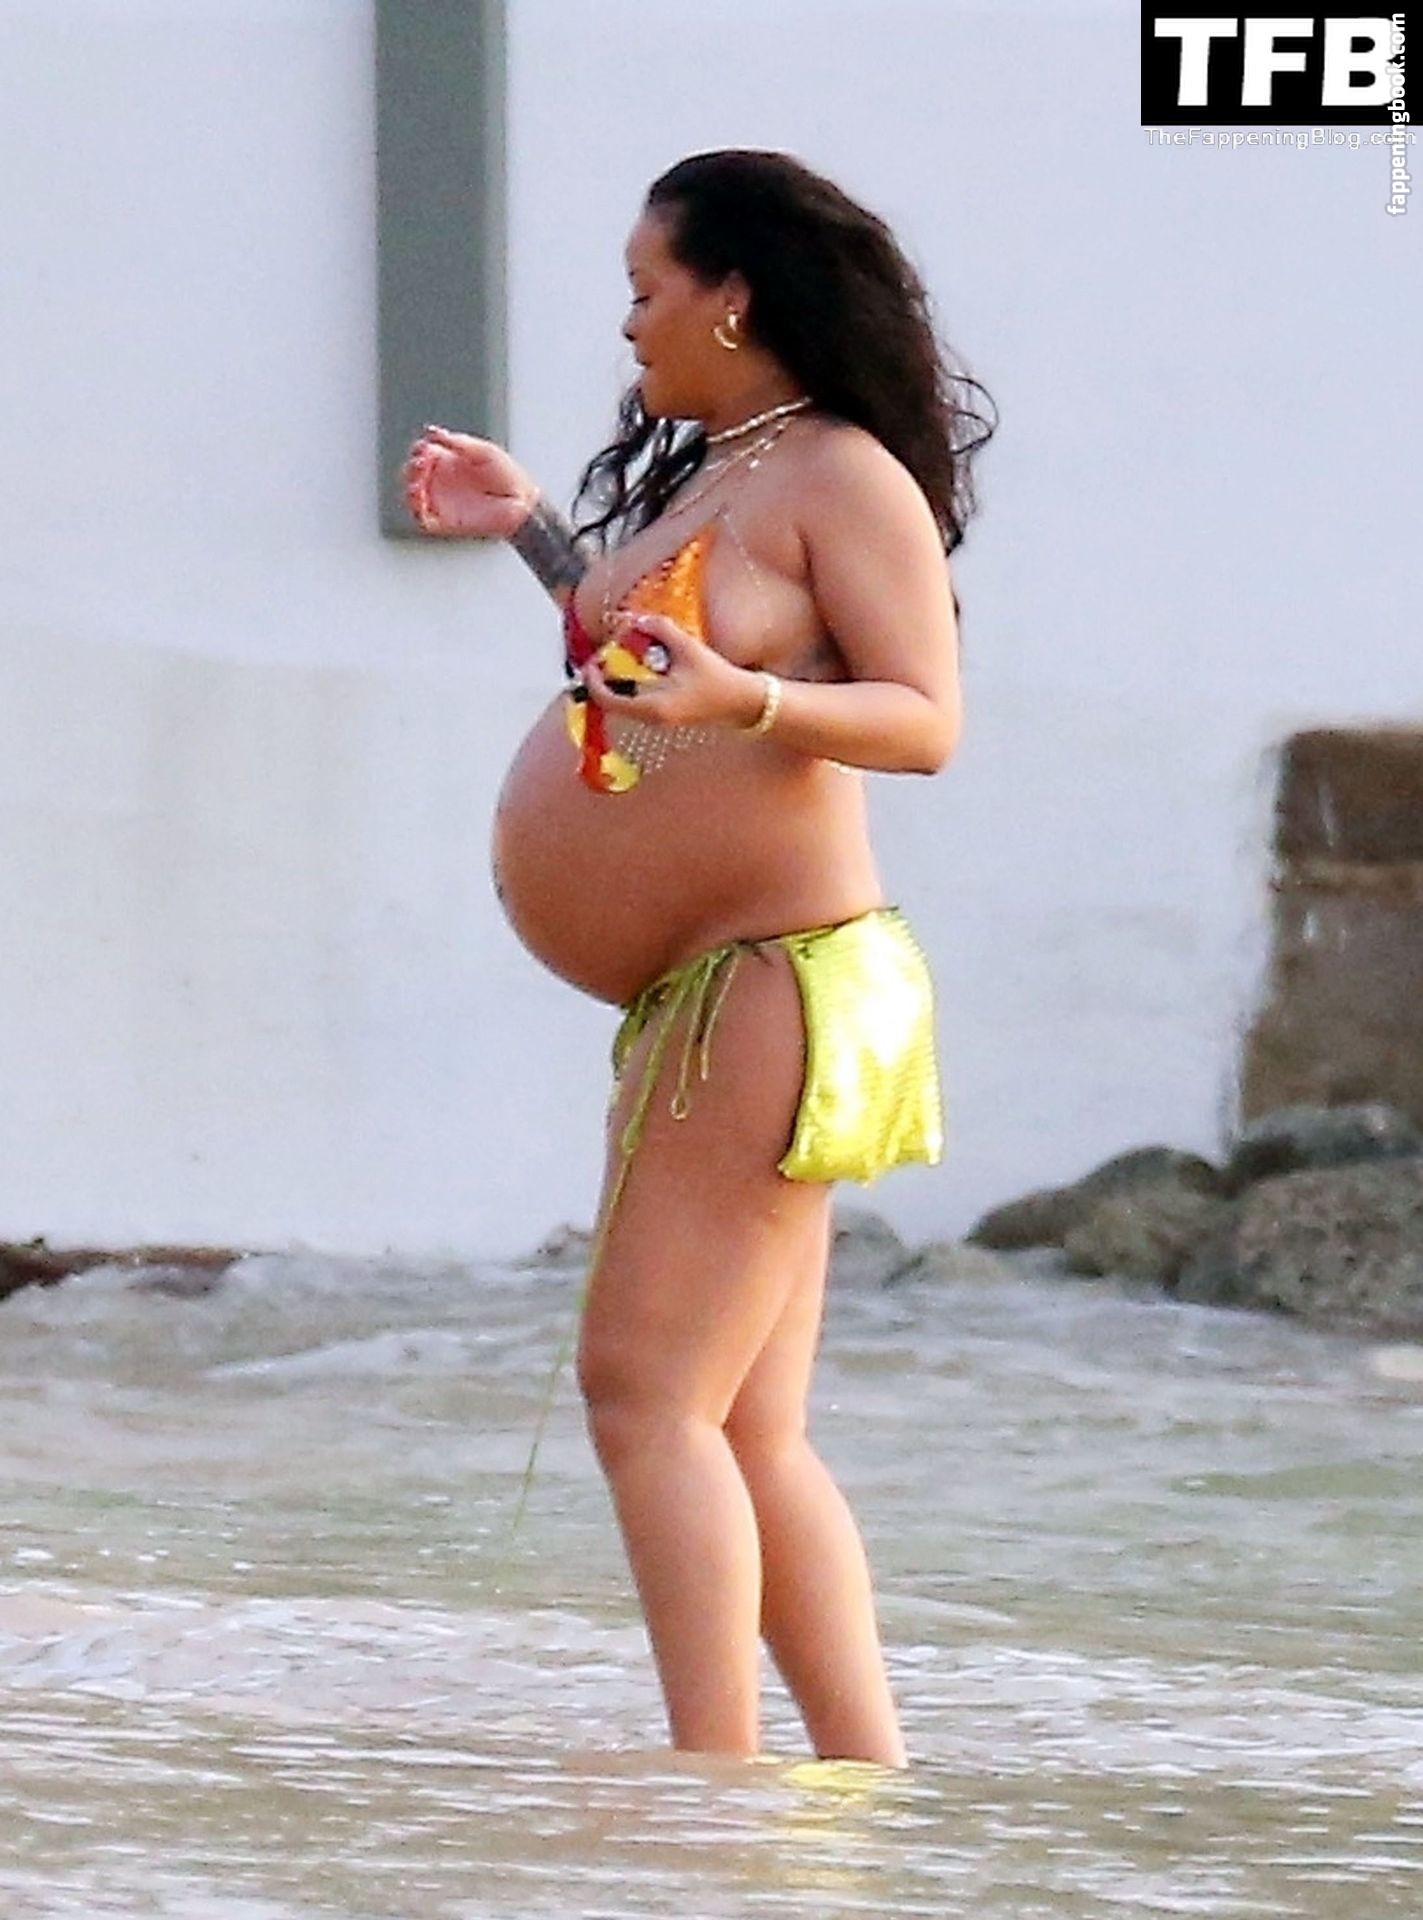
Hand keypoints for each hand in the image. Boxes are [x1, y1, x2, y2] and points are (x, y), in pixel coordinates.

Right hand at [401, 425, 534, 537]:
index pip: (422, 452)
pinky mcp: (446, 521)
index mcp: (449, 460)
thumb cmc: (508, 476)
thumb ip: (458, 443)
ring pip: (413, 496)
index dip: (418, 449)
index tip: (423, 447)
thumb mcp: (483, 451)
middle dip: (411, 468)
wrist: (522, 504)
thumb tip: (431, 431)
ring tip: (417, 485)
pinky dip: (416, 511)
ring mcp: (443, 501)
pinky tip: (420, 501)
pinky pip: (423, 519)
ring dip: (409, 489)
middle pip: (413, 473)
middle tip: (421, 463)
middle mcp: (443, 480)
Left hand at [579, 611, 762, 730]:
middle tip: (604, 656)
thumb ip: (659, 628)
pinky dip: (631, 685)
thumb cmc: (719, 679)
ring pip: (624, 703)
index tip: (591, 662)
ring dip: (617, 681)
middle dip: (605, 678)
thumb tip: (633, 618)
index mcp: (653, 707)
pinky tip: (640, 668)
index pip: (608, 700)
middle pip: (613, 702)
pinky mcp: (663, 717)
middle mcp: (651, 719)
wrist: (742, 703)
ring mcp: (657, 720)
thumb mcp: (687, 647)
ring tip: (622, 658)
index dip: (593, 681)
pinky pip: (636, 703)